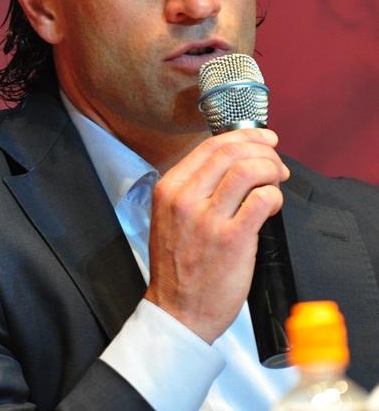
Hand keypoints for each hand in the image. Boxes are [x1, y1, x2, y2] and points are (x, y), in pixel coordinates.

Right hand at [144, 128, 288, 343]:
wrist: (176, 311)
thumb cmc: (178, 266)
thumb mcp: (170, 216)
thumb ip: (195, 187)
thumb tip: (234, 161)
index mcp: (170, 188)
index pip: (211, 144)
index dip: (244, 135)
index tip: (263, 139)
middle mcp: (185, 199)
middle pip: (231, 150)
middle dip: (263, 149)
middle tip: (275, 161)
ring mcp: (208, 219)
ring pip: (248, 169)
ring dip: (271, 169)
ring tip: (277, 181)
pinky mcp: (231, 240)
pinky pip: (262, 199)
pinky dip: (274, 195)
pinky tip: (272, 205)